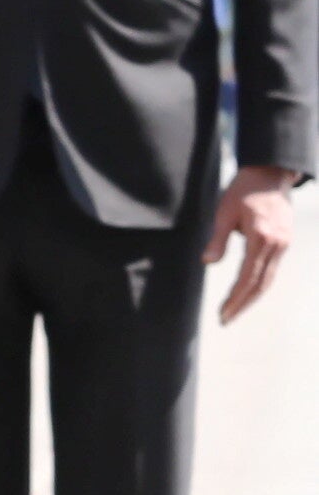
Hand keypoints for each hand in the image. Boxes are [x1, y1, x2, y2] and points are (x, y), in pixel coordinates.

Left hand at [209, 165, 296, 324]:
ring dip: (251, 297)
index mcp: (262, 237)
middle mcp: (277, 243)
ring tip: (234, 311)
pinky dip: (260, 284)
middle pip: (260, 283)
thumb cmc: (242, 192)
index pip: (247, 277)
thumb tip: (208, 263)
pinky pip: (272, 268)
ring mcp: (284, 242)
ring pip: (268, 278)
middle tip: (226, 320)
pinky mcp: (285, 240)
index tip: (222, 313)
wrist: (270, 174)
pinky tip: (247, 293)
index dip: (235, 298)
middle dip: (242, 304)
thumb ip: (217, 239)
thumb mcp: (224, 213)